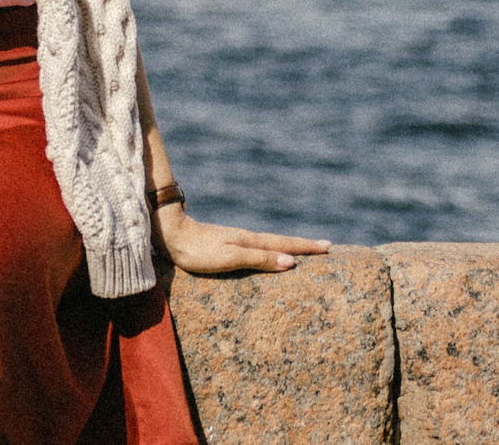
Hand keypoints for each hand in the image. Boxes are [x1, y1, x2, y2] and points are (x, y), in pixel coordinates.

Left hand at [156, 204, 330, 275]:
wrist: (170, 235)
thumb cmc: (198, 251)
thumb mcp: (230, 257)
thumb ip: (259, 259)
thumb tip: (291, 262)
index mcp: (251, 242)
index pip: (285, 245)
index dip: (306, 247)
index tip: (328, 247)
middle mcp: (247, 239)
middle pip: (281, 242)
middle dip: (303, 246)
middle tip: (325, 247)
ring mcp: (237, 240)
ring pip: (270, 244)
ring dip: (288, 247)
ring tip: (302, 251)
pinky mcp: (226, 244)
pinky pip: (257, 248)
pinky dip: (271, 250)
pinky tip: (266, 254)